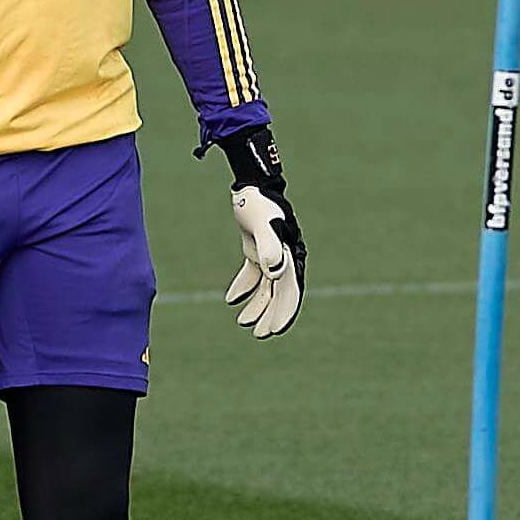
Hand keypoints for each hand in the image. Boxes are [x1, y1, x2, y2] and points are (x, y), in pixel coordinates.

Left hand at [214, 128, 305, 338]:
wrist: (251, 184)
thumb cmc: (257, 204)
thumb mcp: (261, 225)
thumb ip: (269, 248)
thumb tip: (275, 275)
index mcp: (290, 254)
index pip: (290, 290)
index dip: (284, 312)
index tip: (274, 330)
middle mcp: (284, 257)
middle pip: (280, 293)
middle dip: (271, 315)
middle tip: (260, 335)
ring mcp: (271, 254)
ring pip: (267, 287)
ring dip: (257, 305)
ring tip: (242, 322)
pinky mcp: (257, 249)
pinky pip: (253, 274)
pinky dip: (243, 287)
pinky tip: (230, 300)